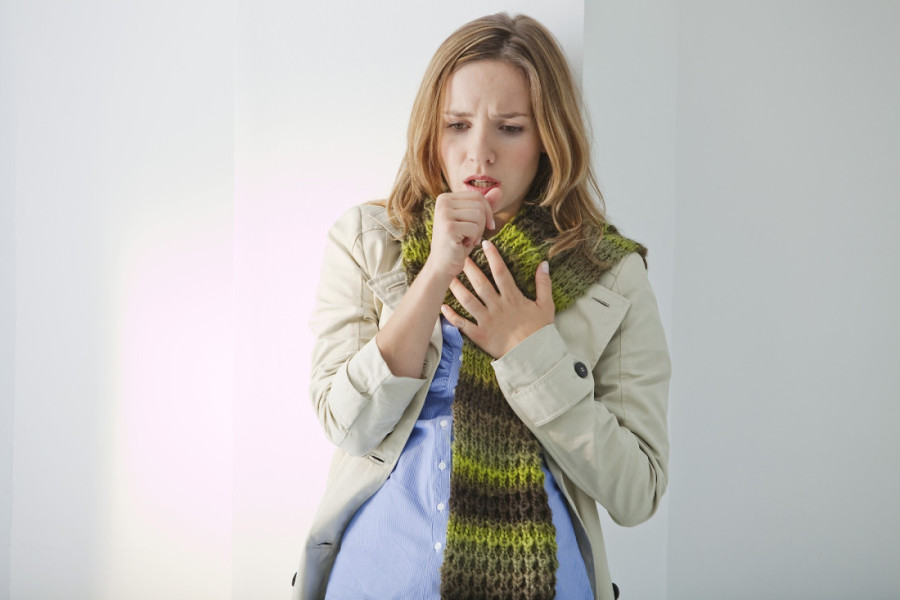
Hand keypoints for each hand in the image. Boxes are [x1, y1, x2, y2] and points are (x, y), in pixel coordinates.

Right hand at [424, 190, 497, 281]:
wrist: (442, 265)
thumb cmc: (458, 243)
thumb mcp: (472, 222)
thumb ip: (484, 205)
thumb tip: (499, 190)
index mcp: (445, 197)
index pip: (477, 196)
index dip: (487, 212)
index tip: (483, 227)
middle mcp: (442, 202)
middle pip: (479, 205)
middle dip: (482, 223)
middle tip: (471, 236)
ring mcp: (444, 214)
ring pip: (479, 215)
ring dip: (478, 232)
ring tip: (466, 239)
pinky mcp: (448, 227)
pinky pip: (475, 228)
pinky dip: (473, 239)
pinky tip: (462, 245)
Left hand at [441, 238, 553, 358]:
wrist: (534, 356)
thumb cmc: (540, 331)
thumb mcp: (546, 305)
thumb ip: (544, 284)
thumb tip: (544, 264)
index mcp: (512, 297)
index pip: (501, 272)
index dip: (493, 257)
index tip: (485, 244)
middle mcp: (497, 306)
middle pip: (480, 283)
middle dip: (469, 268)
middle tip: (459, 254)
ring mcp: (487, 320)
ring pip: (468, 301)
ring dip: (457, 288)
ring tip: (447, 276)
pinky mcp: (480, 335)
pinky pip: (463, 324)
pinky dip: (452, 316)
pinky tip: (443, 306)